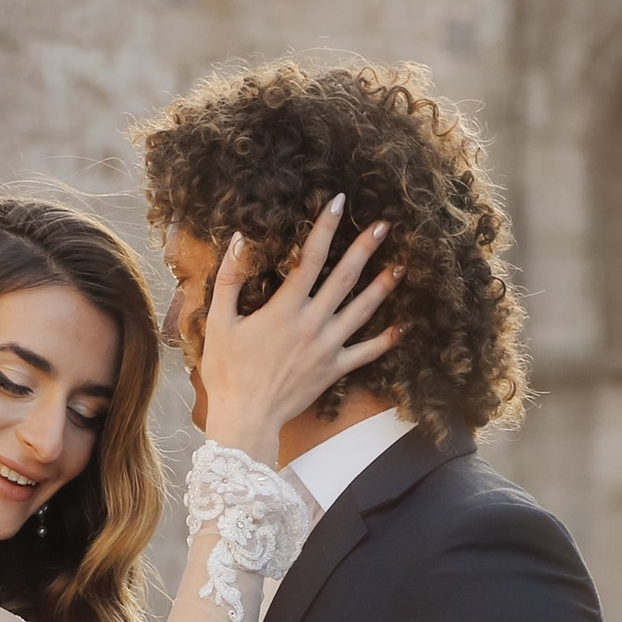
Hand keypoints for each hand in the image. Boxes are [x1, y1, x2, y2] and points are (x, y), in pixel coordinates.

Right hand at [197, 205, 397, 466]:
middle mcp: (312, 324)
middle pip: (345, 278)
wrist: (246, 418)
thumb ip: (230, 278)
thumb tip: (241, 240)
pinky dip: (385, 340)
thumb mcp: (219, 322)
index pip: (311, 258)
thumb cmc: (227, 372)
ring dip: (382, 287)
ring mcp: (327, 348)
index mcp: (285, 308)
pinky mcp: (334, 371)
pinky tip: (401, 327)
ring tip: (400, 266)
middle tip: (385, 226)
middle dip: (366, 249)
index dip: (326, 227)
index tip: (340, 203)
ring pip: (361, 311)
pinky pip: (365, 353)